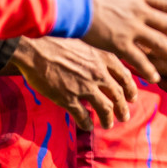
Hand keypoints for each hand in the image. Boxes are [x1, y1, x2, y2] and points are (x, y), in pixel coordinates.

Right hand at [11, 36, 135, 131]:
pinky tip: (87, 126)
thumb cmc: (55, 41)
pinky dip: (87, 123)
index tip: (133, 98)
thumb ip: (95, 56)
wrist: (34, 47)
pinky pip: (83, 116)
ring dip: (108, 119)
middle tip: (124, 117)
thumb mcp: (84, 44)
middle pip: (118, 95)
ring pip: (105, 108)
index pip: (125, 76)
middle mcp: (98, 73)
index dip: (131, 89)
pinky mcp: (68, 98)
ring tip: (108, 125)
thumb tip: (102, 67)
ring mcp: (84, 87)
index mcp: (103, 58)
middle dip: (123, 108)